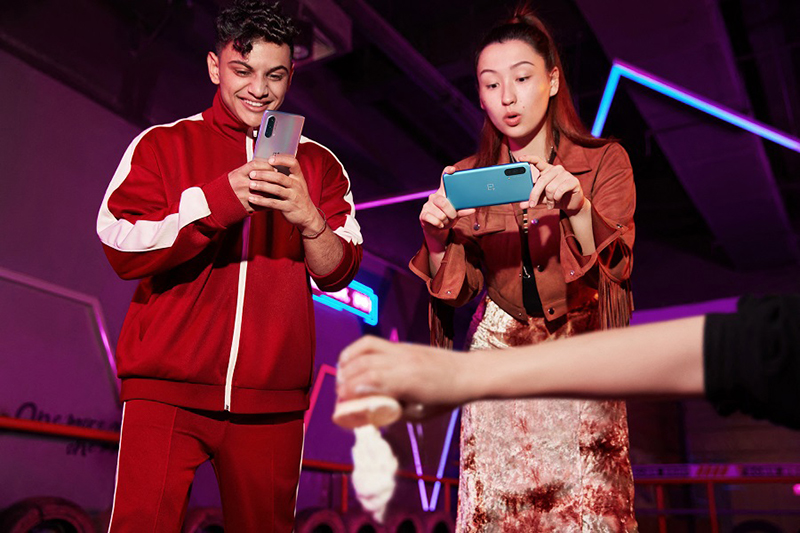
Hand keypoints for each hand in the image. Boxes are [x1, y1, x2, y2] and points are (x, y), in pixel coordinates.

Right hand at [228, 159, 280, 212]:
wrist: (217, 203)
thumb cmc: (228, 186)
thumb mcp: (235, 174)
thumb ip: (248, 170)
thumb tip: (265, 163)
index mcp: (238, 174)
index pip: (255, 165)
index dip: (266, 164)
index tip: (273, 166)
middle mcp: (242, 184)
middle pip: (263, 179)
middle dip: (274, 178)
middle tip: (281, 177)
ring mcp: (245, 196)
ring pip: (265, 192)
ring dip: (275, 190)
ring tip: (281, 188)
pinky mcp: (248, 207)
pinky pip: (264, 204)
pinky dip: (272, 202)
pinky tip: (277, 199)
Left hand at [247, 154, 323, 232]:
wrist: (307, 215)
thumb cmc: (297, 196)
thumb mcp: (296, 184)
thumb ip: (286, 175)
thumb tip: (267, 164)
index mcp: (298, 177)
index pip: (293, 163)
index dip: (281, 159)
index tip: (269, 159)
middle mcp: (297, 186)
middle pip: (280, 177)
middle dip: (264, 174)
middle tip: (252, 174)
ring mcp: (293, 197)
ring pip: (276, 190)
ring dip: (262, 186)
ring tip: (251, 185)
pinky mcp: (288, 208)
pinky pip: (273, 203)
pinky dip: (261, 200)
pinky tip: (252, 198)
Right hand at [336, 336, 464, 406]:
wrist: (467, 373)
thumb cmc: (445, 399)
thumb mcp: (419, 414)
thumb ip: (393, 411)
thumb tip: (368, 412)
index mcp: (408, 382)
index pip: (370, 382)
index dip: (350, 392)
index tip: (341, 404)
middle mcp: (401, 362)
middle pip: (362, 367)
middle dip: (344, 382)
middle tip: (340, 397)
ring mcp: (400, 350)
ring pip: (363, 350)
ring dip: (346, 364)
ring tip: (341, 379)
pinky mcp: (401, 345)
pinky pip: (371, 343)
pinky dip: (355, 350)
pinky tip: (349, 362)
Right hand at [419, 167, 474, 247]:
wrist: (437, 229)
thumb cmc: (448, 217)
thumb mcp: (457, 213)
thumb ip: (463, 210)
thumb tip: (472, 209)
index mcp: (444, 192)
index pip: (444, 178)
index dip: (447, 172)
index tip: (453, 170)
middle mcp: (434, 196)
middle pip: (443, 202)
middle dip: (451, 212)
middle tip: (453, 216)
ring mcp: (427, 205)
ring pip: (440, 214)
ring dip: (446, 221)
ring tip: (446, 221)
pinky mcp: (423, 214)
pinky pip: (432, 219)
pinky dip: (439, 224)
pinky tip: (440, 224)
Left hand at [518, 155, 586, 215]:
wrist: (571, 204)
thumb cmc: (555, 198)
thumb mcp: (541, 199)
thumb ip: (532, 199)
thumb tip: (521, 204)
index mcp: (547, 170)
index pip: (537, 161)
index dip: (529, 158)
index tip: (520, 158)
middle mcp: (556, 169)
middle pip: (542, 180)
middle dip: (535, 194)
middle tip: (531, 204)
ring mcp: (566, 174)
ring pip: (550, 187)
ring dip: (549, 199)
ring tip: (550, 204)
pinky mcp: (573, 181)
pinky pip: (560, 190)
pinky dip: (557, 198)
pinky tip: (558, 200)